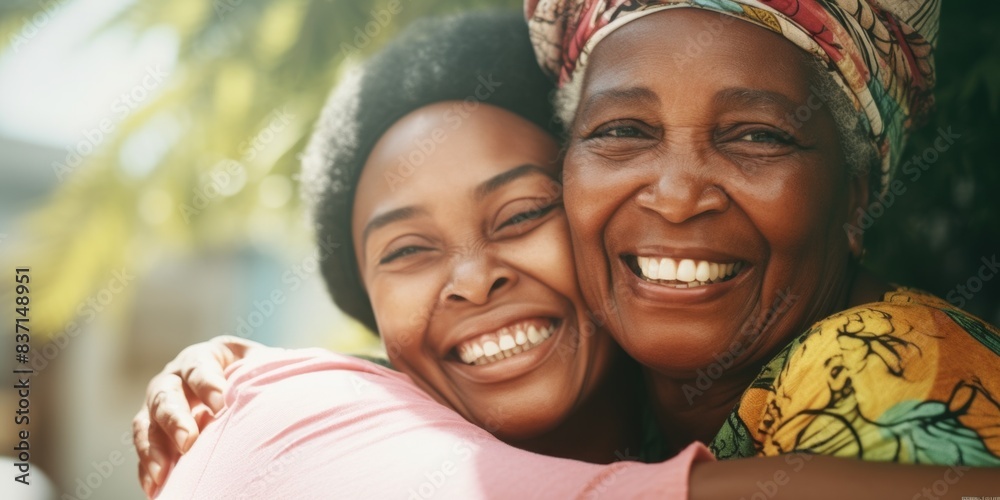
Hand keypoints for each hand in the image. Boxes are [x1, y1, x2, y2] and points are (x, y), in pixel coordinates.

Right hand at [132, 335, 261, 496]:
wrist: (246, 391)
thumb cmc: (258, 376)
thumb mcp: (263, 366)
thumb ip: (265, 370)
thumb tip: (279, 383)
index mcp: (204, 357)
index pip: (199, 367)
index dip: (207, 383)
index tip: (219, 402)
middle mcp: (175, 377)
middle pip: (165, 395)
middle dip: (175, 418)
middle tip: (189, 440)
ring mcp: (159, 405)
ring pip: (147, 423)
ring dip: (154, 449)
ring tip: (163, 473)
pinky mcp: (154, 431)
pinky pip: (145, 449)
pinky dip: (147, 467)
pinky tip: (154, 487)